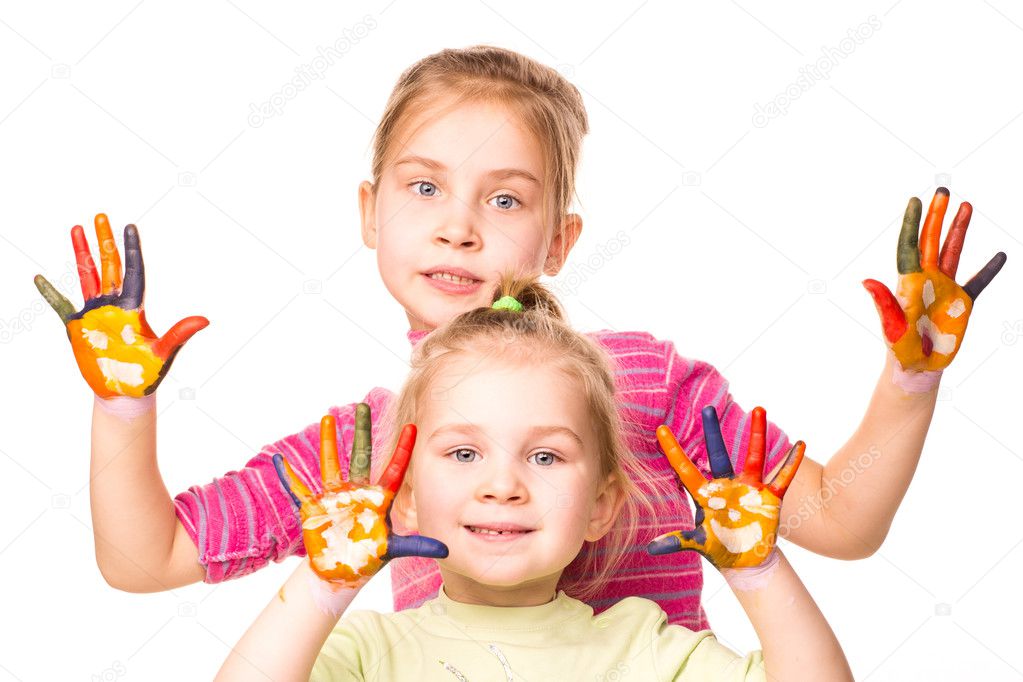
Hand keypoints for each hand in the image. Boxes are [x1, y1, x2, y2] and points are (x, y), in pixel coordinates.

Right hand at [34, 214, 207, 397]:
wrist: (125, 394)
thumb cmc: (147, 375)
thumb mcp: (164, 353)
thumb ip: (179, 335)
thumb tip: (205, 320)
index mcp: (133, 308)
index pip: (132, 272)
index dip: (131, 250)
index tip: (129, 226)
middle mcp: (114, 306)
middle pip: (109, 266)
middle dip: (105, 241)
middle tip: (101, 216)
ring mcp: (95, 314)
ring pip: (87, 276)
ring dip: (82, 253)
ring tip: (77, 228)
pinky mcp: (77, 328)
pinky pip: (60, 306)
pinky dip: (50, 293)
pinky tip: (39, 278)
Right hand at [273, 404, 447, 587]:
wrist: (341, 572)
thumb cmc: (368, 558)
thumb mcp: (393, 550)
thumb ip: (416, 546)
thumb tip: (445, 550)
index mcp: (379, 499)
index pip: (395, 469)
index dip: (403, 449)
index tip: (413, 427)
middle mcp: (358, 492)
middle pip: (361, 456)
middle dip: (362, 431)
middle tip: (364, 405)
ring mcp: (335, 497)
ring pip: (331, 463)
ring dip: (328, 441)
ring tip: (327, 416)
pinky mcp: (314, 508)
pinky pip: (299, 489)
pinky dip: (287, 476)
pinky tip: (279, 460)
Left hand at [648, 406, 803, 568]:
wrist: (746, 561)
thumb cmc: (720, 548)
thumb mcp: (699, 543)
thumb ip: (679, 541)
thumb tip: (651, 549)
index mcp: (706, 495)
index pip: (685, 469)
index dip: (673, 451)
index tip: (660, 429)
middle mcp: (727, 486)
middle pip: (719, 454)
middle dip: (713, 432)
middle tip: (707, 408)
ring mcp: (749, 490)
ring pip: (753, 457)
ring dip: (757, 434)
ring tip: (760, 408)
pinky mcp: (770, 498)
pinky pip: (782, 478)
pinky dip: (791, 462)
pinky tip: (799, 444)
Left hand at [863, 188, 1005, 372]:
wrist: (918, 368)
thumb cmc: (900, 351)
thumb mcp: (893, 329)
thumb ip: (885, 305)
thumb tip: (867, 282)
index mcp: (909, 282)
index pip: (910, 246)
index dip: (912, 223)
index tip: (915, 200)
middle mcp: (927, 280)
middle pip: (931, 241)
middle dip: (936, 216)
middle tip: (942, 190)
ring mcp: (945, 288)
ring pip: (953, 252)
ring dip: (959, 229)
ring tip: (966, 205)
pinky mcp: (963, 302)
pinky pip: (979, 281)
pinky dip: (989, 269)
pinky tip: (1000, 255)